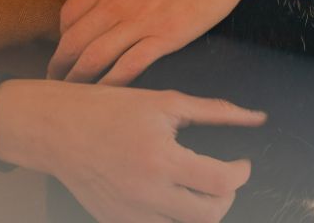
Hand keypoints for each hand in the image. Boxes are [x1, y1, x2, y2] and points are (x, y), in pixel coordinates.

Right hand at [0, 79, 262, 222]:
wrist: (56, 128)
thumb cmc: (110, 109)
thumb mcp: (165, 102)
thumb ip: (216, 111)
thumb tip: (257, 117)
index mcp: (160, 157)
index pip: (220, 182)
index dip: (241, 173)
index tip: (241, 163)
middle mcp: (145, 191)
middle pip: (209, 215)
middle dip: (227, 197)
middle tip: (223, 178)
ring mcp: (128, 212)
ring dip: (202, 213)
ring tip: (200, 190)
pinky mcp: (115, 222)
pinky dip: (173, 220)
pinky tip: (174, 199)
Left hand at [50, 0, 269, 84]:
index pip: (68, 15)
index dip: (63, 35)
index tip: (65, 47)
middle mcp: (115, 0)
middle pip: (73, 43)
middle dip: (60, 65)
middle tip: (56, 81)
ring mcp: (140, 21)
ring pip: (94, 60)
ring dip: (79, 80)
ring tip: (75, 93)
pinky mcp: (166, 37)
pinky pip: (128, 68)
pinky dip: (112, 85)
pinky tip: (108, 95)